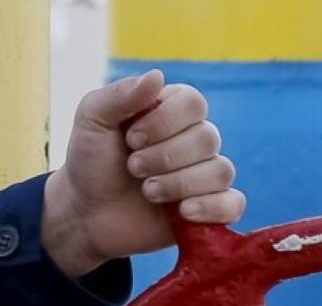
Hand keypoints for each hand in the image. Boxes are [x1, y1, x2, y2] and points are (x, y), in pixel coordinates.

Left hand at [42, 70, 246, 277]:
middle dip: (165, 157)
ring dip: (179, 183)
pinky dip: (211, 207)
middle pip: (208, 138)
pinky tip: (183, 212)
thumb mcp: (92, 121)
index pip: (193, 103)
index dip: (165, 121)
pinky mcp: (211, 209)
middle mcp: (195, 141)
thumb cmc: (91, 163)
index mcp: (172, 113)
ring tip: (148, 192)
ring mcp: (206, 176)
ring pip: (220, 171)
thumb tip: (158, 75)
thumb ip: (119, 95)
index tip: (131, 138)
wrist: (87, 213)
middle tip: (133, 168)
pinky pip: (234, 204)